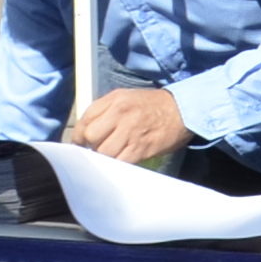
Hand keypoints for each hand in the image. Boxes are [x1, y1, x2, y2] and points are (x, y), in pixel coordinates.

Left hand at [64, 84, 190, 165]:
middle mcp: (121, 114)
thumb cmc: (151, 105)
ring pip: (104, 153)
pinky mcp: (141, 148)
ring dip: (105, 157)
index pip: (85, 121)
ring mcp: (131, 132)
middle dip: (92, 146)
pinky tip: (122, 159)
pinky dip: (118, 164)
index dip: (79, 136)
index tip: (81, 143)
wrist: (182, 111)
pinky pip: (120, 162)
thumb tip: (85, 132)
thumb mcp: (125, 97)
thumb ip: (104, 110)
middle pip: (91, 137)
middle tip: (99, 148)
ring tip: (112, 154)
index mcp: (115, 100)